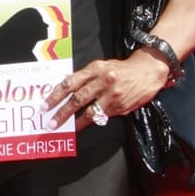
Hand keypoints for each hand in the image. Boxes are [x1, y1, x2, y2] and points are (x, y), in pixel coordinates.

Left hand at [42, 49, 169, 128]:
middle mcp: (103, 81)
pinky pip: (102, 117)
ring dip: (76, 122)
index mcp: (95, 69)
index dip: (56, 96)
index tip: (45, 106)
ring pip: (90, 112)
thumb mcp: (101, 66)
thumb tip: (65, 86)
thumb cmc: (121, 69)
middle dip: (62, 113)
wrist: (148, 71)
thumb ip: (84, 76)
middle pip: (78, 99)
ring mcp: (112, 95)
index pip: (70, 83)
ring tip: (66, 129)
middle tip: (51, 123)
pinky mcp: (120, 107)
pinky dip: (91, 122)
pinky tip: (83, 126)